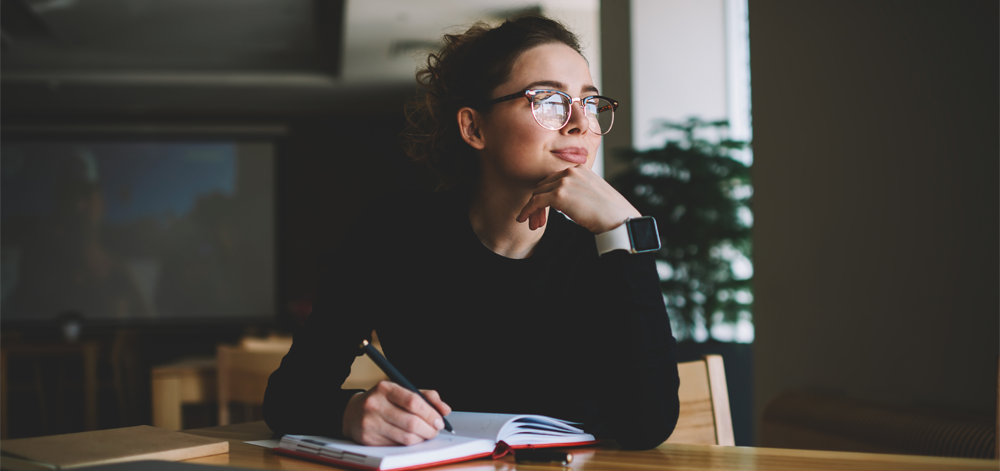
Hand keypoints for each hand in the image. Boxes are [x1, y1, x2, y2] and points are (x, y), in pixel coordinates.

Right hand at [342, 381, 451, 445]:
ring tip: (425, 435)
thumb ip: (426, 397)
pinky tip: (411, 439)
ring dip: (421, 439)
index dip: (431, 413)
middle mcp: (375, 404)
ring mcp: (370, 423)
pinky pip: (396, 446)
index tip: (440, 420)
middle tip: (435, 431)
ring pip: (406, 437)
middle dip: (429, 429)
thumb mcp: (402, 391)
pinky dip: (409, 445)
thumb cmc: (384, 401)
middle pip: (411, 422)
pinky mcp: (368, 439)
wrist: (353, 412)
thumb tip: (445, 410)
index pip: (413, 401)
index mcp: (385, 388)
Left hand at [516, 165, 641, 233]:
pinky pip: (535, 201)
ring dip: (532, 209)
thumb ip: (577, 190)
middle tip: (536, 219)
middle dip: (538, 202)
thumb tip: (564, 200)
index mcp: (579, 168)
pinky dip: (527, 210)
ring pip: (537, 193)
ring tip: (532, 223)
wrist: (619, 220)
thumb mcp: (592, 193)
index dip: (546, 194)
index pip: (553, 179)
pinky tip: (523, 219)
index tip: (543, 210)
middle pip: (543, 185)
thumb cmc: (610, 212)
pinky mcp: (559, 194)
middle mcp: (571, 170)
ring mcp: (565, 181)